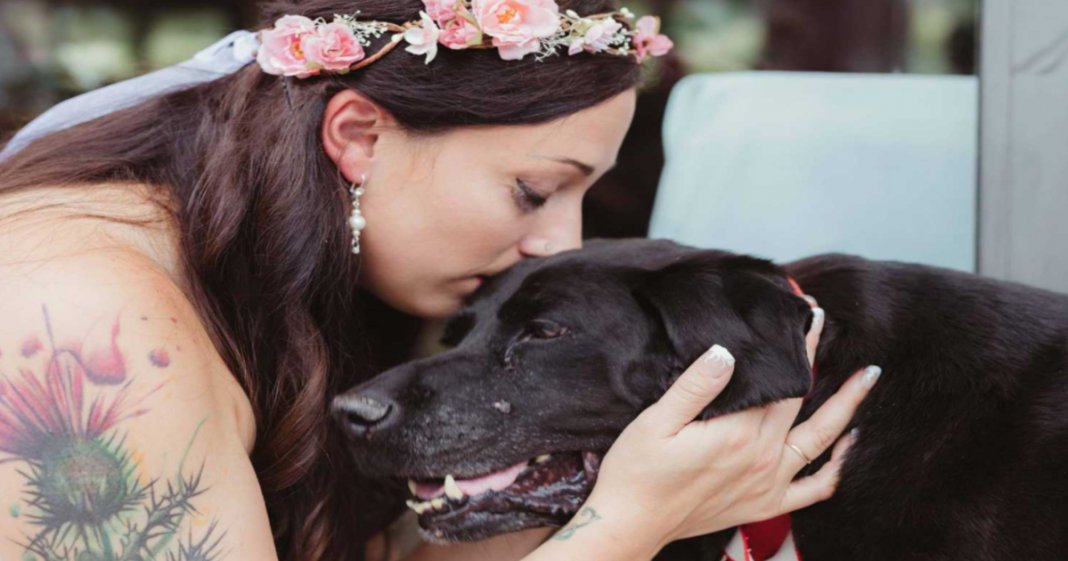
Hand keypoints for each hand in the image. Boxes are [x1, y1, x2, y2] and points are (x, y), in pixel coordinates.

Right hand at [585, 299, 878, 549]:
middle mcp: (763, 458)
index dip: (798, 346)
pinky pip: (814, 489)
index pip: (781, 380)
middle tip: (832, 327)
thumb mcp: (656, 421)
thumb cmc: (637, 470)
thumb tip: (726, 352)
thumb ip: (695, 386)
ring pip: (821, 441)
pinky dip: (837, 468)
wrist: (631, 523)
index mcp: (739, 433)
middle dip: (819, 360)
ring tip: (866, 379)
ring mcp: (768, 484)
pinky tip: (846, 446)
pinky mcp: (764, 505)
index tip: (809, 314)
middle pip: (803, 401)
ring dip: (847, 408)